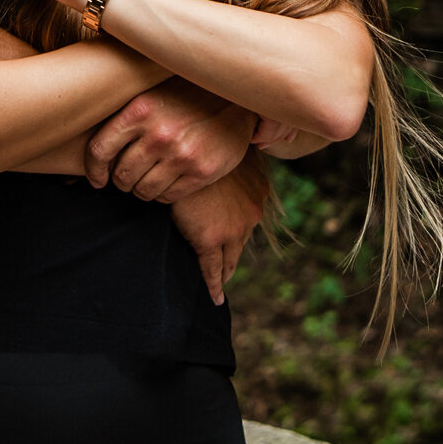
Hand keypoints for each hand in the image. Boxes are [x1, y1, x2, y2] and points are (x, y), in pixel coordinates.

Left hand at [85, 82, 254, 202]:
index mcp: (139, 110)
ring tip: (147, 179)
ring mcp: (181, 155)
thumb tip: (90, 145)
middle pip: (120, 175)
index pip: (98, 150)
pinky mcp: (201, 172)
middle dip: (121, 180)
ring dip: (140, 190)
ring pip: (142, 190)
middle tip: (128, 176)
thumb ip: (124, 117)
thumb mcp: (151, 94)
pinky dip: (162, 194)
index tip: (97, 178)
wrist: (235, 99)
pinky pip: (167, 197)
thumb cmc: (184, 96)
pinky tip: (167, 182)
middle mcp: (158, 133)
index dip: (93, 170)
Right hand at [172, 157, 270, 305]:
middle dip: (234, 254)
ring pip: (230, 259)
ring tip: (220, 284)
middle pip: (241, 241)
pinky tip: (216, 297)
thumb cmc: (201, 147)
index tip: (233, 236)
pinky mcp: (210, 241)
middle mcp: (252, 213)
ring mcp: (234, 230)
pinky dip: (214, 285)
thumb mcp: (224, 152)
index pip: (249, 217)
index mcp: (258, 191)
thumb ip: (231, 163)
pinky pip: (212, 269)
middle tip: (226, 269)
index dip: (240, 228)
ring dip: (226, 272)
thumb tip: (231, 164)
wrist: (184, 154)